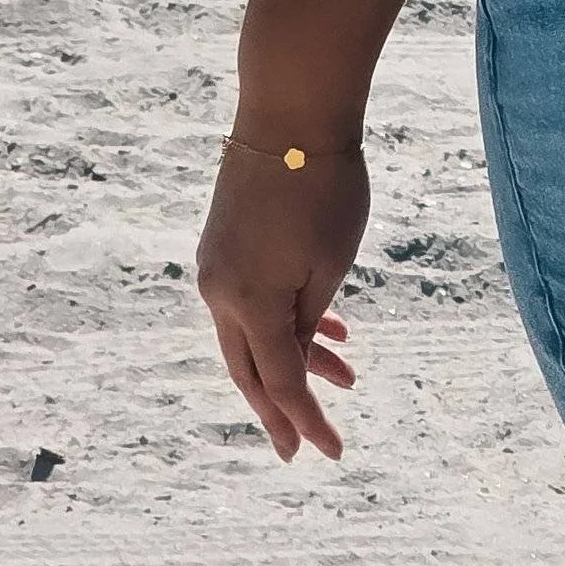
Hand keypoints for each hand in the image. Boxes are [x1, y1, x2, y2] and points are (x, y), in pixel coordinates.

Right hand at [195, 143, 370, 461]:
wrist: (290, 111)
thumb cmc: (322, 187)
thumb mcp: (328, 264)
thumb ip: (307, 320)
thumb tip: (295, 356)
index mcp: (247, 305)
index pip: (280, 382)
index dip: (306, 420)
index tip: (329, 454)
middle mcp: (219, 292)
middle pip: (251, 369)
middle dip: (281, 409)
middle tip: (302, 446)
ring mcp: (217, 265)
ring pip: (253, 332)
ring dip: (295, 357)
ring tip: (347, 373)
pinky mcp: (224, 241)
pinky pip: (252, 299)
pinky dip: (285, 319)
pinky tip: (329, 327)